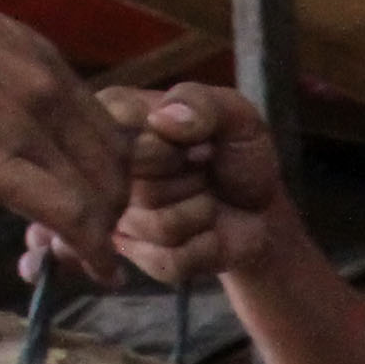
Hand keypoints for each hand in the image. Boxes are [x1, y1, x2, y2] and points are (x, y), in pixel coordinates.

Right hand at [0, 0, 126, 276]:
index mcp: (38, 59)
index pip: (103, 128)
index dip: (103, 174)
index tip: (83, 202)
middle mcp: (46, 89)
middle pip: (116, 165)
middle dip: (109, 211)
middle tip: (80, 241)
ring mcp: (23, 123)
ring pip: (102, 195)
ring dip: (98, 237)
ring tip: (73, 262)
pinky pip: (69, 214)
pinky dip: (92, 251)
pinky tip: (96, 272)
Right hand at [94, 81, 302, 288]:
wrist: (262, 206)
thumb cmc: (237, 151)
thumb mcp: (235, 114)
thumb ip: (201, 103)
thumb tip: (163, 119)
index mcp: (113, 118)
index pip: (117, 137)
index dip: (168, 148)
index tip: (197, 143)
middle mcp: (102, 169)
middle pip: (137, 185)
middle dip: (189, 178)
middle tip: (203, 169)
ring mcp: (117, 217)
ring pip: (157, 225)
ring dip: (201, 211)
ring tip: (206, 198)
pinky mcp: (140, 257)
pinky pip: (170, 260)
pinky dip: (206, 246)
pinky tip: (207, 230)